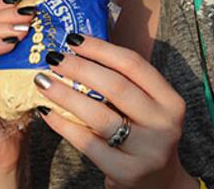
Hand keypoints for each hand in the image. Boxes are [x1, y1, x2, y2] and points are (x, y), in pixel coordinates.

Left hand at [35, 35, 191, 188]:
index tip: (73, 39)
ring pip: (99, 115)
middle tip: (52, 57)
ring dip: (65, 94)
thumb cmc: (142, 134)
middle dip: (79, 68)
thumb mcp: (145, 107)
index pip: (133, 65)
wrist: (158, 184)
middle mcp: (164, 124)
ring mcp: (148, 151)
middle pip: (116, 86)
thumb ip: (122, 81)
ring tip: (42, 81)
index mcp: (170, 100)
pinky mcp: (127, 172)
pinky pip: (87, 143)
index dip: (101, 48)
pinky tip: (46, 112)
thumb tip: (77, 48)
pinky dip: (63, 124)